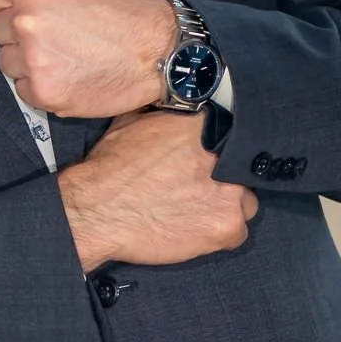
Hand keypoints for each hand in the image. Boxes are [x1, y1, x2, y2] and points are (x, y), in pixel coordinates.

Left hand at [0, 0, 176, 116]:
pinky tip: (69, 71)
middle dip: (20, 28)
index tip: (34, 5)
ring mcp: (33, 58)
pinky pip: (22, 87)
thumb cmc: (119, 4)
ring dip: (27, 58)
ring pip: (5, 59)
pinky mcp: (43, 91)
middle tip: (60, 29)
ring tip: (66, 51)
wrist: (159, 49)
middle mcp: (27, 19)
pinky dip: (40, 82)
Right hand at [57, 109, 256, 272]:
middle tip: (195, 190)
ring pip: (244, 202)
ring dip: (224, 208)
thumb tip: (170, 106)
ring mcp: (230, 193)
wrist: (96, 211)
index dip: (219, 150)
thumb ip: (164, 114)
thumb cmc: (109, 169)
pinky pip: (236, 234)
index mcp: (204, 126)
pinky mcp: (225, 225)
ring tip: (194, 213)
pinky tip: (194, 232)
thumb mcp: (133, 122)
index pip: (231, 133)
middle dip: (222, 180)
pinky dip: (218, 236)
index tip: (207, 162)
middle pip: (240, 170)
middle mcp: (224, 156)